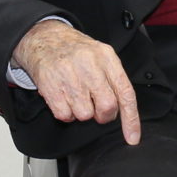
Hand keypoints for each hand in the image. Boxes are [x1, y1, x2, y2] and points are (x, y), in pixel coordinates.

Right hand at [12, 18, 141, 144]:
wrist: (44, 38)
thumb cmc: (75, 51)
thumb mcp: (100, 56)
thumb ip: (114, 79)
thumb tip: (123, 110)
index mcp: (106, 57)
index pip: (125, 93)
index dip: (131, 119)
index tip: (132, 137)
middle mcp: (89, 65)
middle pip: (107, 106)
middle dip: (103, 115)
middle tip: (96, 108)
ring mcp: (69, 75)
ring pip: (85, 114)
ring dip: (82, 112)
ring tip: (76, 96)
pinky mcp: (51, 86)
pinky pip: (65, 115)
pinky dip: (66, 113)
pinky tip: (64, 98)